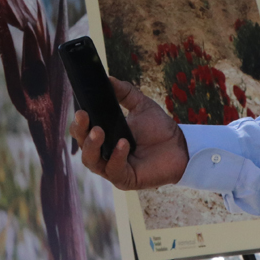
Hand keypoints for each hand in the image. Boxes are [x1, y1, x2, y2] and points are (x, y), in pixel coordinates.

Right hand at [71, 78, 189, 190]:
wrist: (181, 146)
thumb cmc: (159, 128)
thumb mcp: (141, 106)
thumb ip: (125, 92)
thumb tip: (108, 79)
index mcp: (104, 138)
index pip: (82, 132)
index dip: (79, 122)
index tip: (81, 110)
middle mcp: (104, 155)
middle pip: (82, 147)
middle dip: (80, 132)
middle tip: (85, 117)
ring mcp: (113, 169)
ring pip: (91, 162)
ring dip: (92, 146)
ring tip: (99, 131)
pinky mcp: (125, 180)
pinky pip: (113, 170)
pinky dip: (116, 157)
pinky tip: (123, 143)